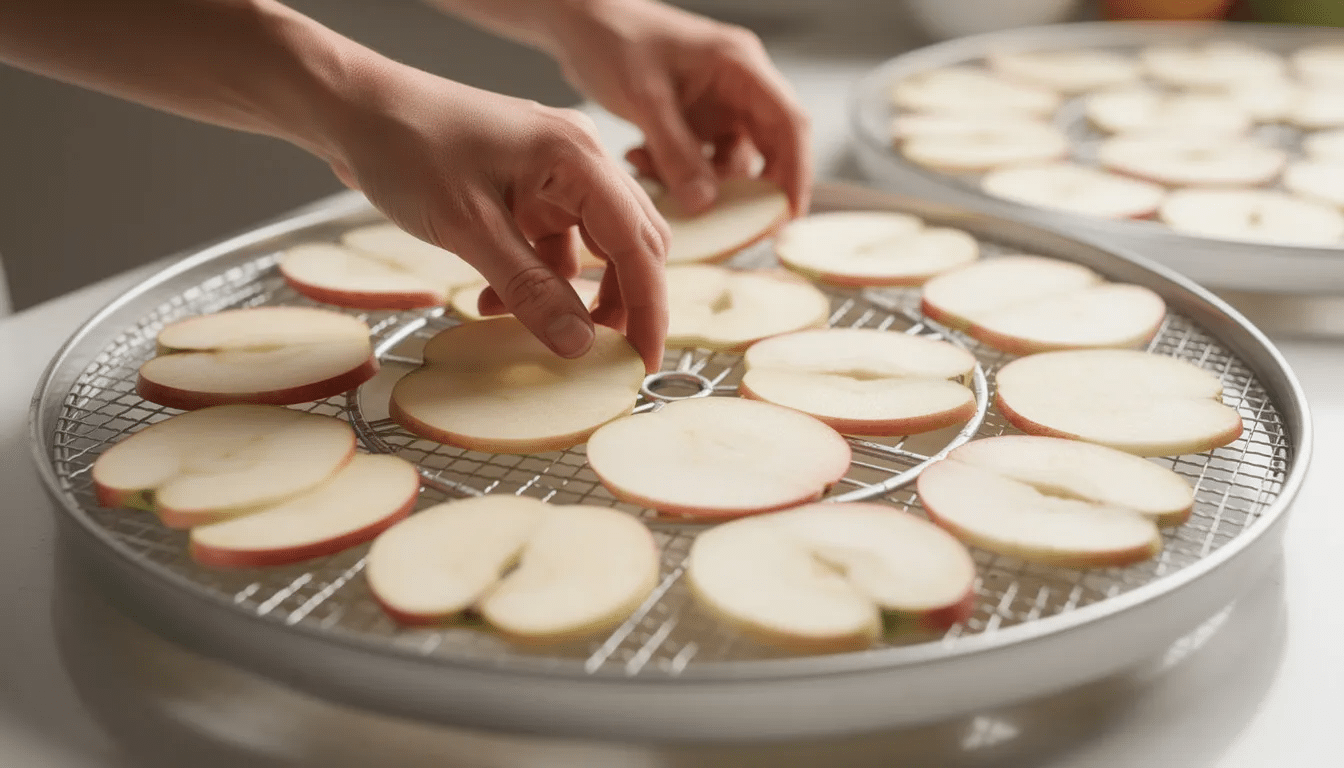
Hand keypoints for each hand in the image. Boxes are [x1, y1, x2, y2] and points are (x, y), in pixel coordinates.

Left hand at [327, 64, 669, 371]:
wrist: (353, 108)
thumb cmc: (406, 146)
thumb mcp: (468, 227)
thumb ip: (530, 288)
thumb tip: (580, 344)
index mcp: (578, 158)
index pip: (637, 243)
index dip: (649, 309)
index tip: (643, 363)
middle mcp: (579, 160)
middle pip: (630, 244)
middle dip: (619, 303)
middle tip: (602, 356)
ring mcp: (554, 172)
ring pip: (593, 247)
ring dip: (572, 295)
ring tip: (539, 331)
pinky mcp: (528, 186)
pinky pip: (554, 244)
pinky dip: (538, 278)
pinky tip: (497, 300)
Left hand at [542, 0, 811, 215]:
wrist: (579, 23)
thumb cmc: (613, 38)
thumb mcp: (645, 98)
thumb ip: (676, 151)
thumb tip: (705, 203)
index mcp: (740, 67)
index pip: (789, 123)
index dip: (797, 171)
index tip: (789, 213)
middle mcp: (737, 87)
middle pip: (770, 147)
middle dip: (749, 188)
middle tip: (727, 221)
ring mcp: (716, 105)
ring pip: (730, 161)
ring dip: (699, 181)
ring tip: (649, 169)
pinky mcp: (693, 120)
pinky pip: (700, 160)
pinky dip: (676, 172)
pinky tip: (639, 159)